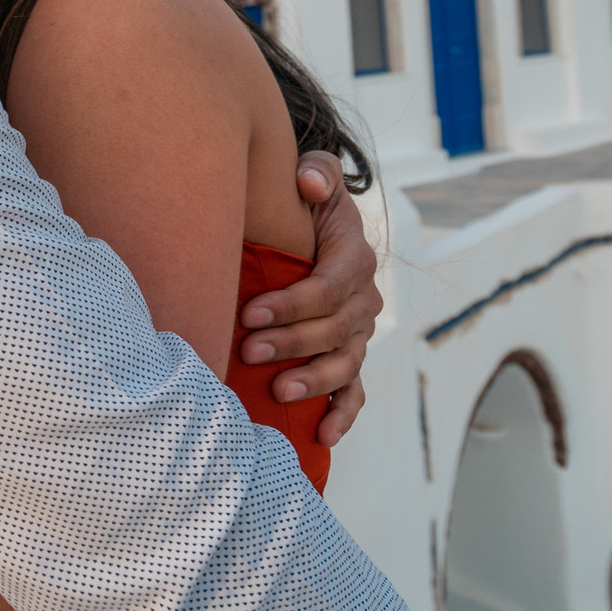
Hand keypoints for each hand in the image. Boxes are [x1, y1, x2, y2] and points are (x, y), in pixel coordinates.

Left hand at [238, 153, 380, 443]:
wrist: (309, 230)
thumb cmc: (302, 205)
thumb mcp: (313, 178)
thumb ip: (316, 173)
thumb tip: (308, 183)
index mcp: (354, 259)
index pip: (329, 288)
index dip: (293, 304)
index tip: (248, 313)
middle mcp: (363, 300)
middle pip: (334, 330)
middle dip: (292, 343)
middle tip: (249, 351)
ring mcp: (358, 333)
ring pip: (345, 364)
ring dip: (314, 381)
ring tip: (278, 392)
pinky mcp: (348, 357)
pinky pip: (354, 392)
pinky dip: (342, 414)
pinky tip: (323, 437)